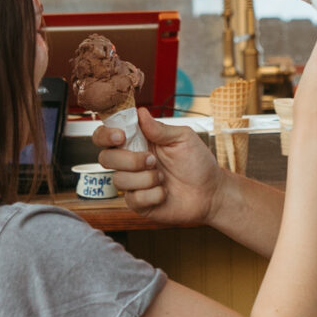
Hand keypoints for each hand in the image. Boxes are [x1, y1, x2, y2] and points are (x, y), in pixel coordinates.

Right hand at [97, 108, 224, 225]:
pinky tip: (165, 192)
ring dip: (145, 178)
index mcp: (138, 142)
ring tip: (164, 178)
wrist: (210, 192)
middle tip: (152, 160)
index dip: (106, 134)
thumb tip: (140, 112)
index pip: (106, 136)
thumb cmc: (197, 163)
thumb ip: (159, 128)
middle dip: (129, 160)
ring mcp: (134, 184)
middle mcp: (131, 162)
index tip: (121, 136)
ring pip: (119, 180)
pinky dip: (153, 194)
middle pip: (106, 158)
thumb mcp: (182, 138)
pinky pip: (134, 199)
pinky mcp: (139, 204)